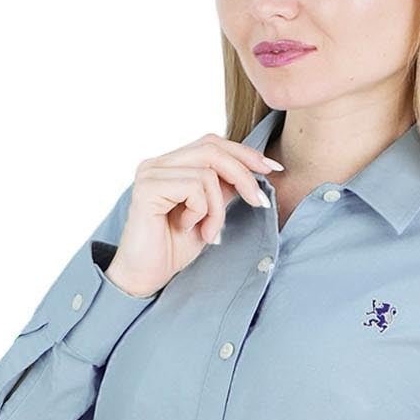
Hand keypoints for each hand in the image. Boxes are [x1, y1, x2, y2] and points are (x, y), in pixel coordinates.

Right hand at [104, 131, 279, 297]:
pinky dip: (202, 211)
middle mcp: (157, 163)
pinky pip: (194, 187)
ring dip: (218, 208)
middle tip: (257, 203)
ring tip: (209, 232)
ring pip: (207, 172)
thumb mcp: (209, 212)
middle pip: (212, 148)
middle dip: (243, 175)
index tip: (273, 169)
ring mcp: (150, 173)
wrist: (146, 276)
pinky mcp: (147, 188)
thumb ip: (223, 188)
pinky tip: (189, 228)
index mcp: (170, 164)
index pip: (212, 143)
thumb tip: (254, 169)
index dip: (245, 153)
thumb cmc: (174, 247)